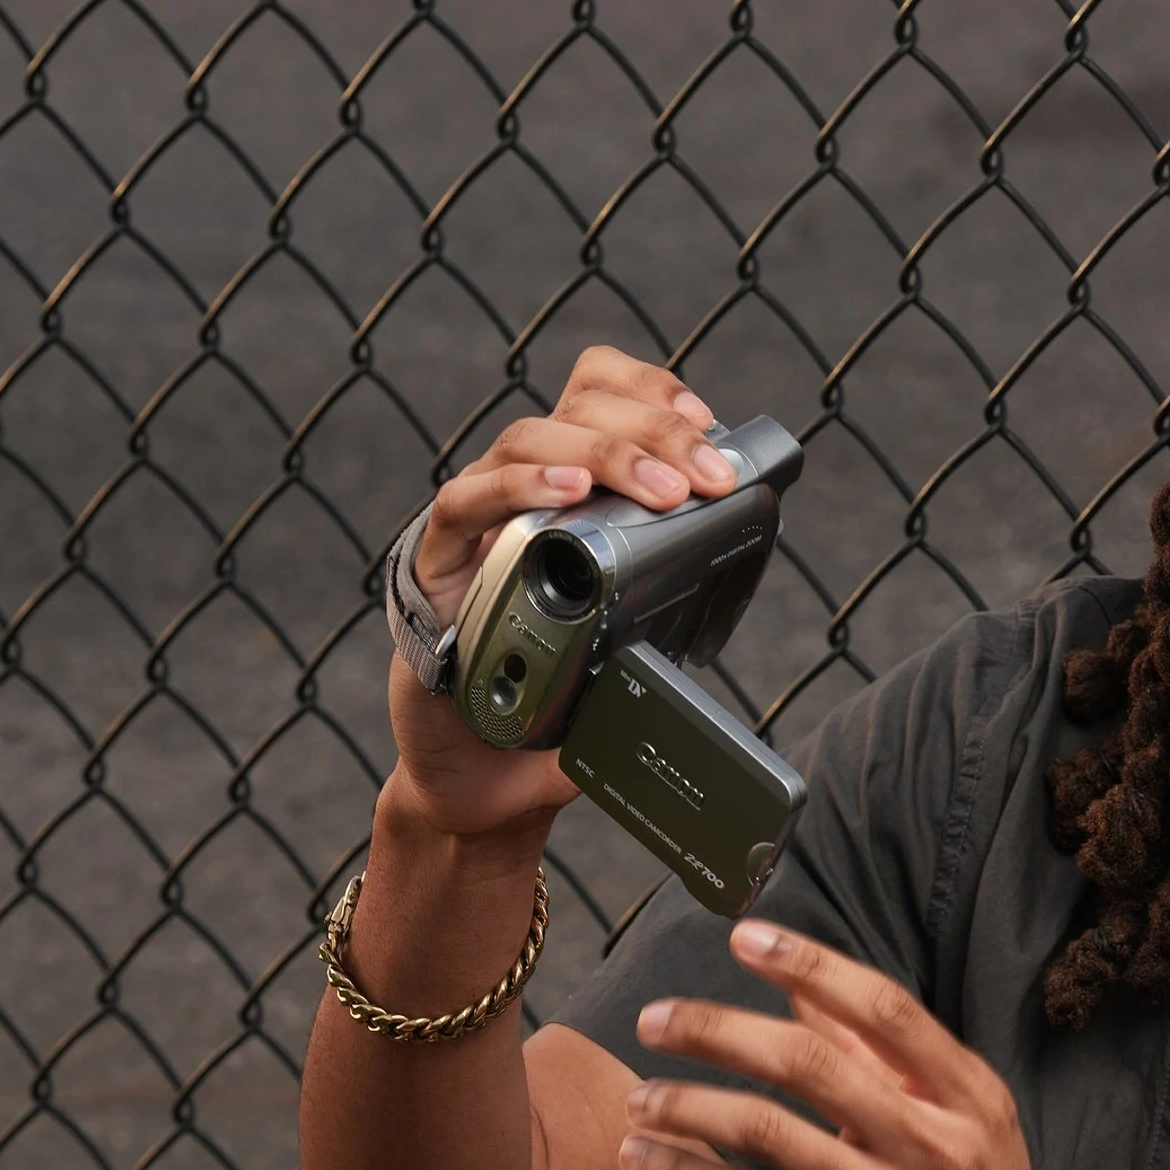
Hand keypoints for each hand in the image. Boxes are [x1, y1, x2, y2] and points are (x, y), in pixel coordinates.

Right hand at [386, 345, 741, 847]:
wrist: (485, 781)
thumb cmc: (555, 704)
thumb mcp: (632, 645)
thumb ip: (669, 610)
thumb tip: (735, 588)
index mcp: (567, 492)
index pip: (596, 395)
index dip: (648, 389)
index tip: (706, 416)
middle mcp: (517, 491)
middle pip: (575, 412)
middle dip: (653, 430)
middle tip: (709, 475)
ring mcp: (474, 523)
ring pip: (528, 440)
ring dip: (606, 458)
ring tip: (664, 492)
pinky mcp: (434, 565)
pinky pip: (467, 503)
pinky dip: (522, 489)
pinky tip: (572, 497)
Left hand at [616, 924, 1105, 1169]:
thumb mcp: (968, 1137)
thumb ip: (891, 1067)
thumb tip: (808, 991)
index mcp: (970, 1101)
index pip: (885, 1008)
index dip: (810, 962)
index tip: (744, 936)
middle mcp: (938, 1148)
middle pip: (811, 1061)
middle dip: (718, 1028)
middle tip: (654, 1017)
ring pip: (769, 1132)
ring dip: (687, 1106)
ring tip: (636, 1098)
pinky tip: (643, 1159)